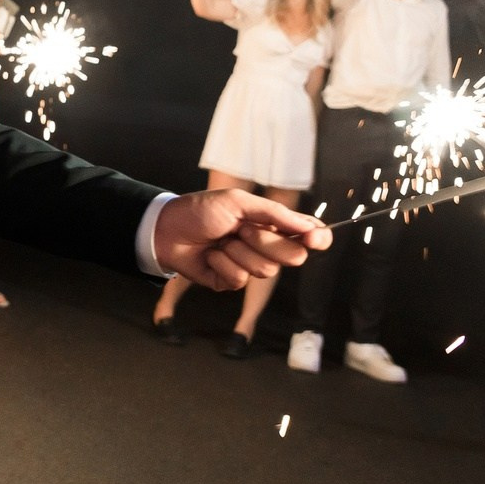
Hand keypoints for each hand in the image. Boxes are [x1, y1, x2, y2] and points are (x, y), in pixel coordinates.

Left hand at [152, 189, 330, 292]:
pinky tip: (210, 255)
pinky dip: (222, 263)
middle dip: (265, 241)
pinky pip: (239, 279)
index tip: (313, 240)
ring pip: (266, 270)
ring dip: (239, 252)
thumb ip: (275, 214)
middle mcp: (267, 247)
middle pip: (293, 257)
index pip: (309, 236)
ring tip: (221, 240)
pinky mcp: (231, 281)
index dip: (318, 239)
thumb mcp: (238, 202)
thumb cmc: (201, 210)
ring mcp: (249, 265)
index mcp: (273, 225)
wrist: (166, 229)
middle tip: (240, 229)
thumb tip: (311, 227)